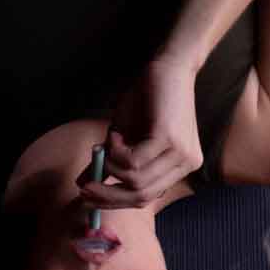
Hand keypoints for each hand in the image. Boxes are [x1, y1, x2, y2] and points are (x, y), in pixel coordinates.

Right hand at [76, 53, 202, 207]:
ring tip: (105, 145)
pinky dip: (116, 152)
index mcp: (178, 168)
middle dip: (108, 195)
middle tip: (84, 187)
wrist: (167, 67)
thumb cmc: (146, 100)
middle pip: (142, 195)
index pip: (146, 197)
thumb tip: (83, 183)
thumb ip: (108, 161)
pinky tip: (114, 135)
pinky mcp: (170, 140)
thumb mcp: (122, 136)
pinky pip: (134, 163)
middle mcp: (186, 165)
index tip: (87, 198)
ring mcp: (181, 154)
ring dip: (111, 165)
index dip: (115, 201)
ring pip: (136, 181)